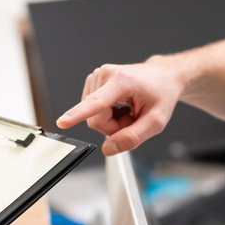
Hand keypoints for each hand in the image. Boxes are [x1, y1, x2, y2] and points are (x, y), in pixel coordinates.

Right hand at [55, 59, 184, 154]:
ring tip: (127, 109)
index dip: (77, 114)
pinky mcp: (92, 82)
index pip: (96, 103)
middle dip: (113, 127)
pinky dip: (108, 114)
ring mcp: (96, 77)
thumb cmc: (161, 95)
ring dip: (111, 120)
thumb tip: (107, 149)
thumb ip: (132, 138)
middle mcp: (105, 75)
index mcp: (122, 81)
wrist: (161, 76)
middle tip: (131, 118)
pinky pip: (93, 111)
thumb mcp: (156, 122)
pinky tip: (120, 105)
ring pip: (93, 117)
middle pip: (96, 120)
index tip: (62, 122)